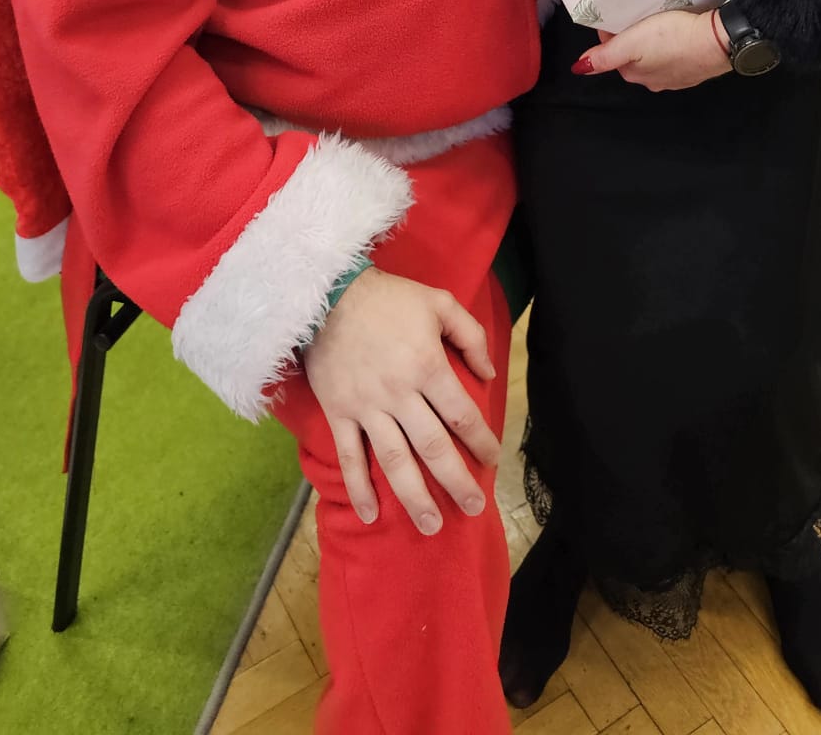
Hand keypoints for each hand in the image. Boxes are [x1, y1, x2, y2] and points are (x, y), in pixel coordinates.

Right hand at [301, 268, 499, 532]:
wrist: (328, 294)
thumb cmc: (389, 298)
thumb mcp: (439, 301)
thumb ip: (470, 335)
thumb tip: (488, 374)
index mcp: (427, 366)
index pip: (461, 414)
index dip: (480, 441)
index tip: (492, 460)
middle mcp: (399, 393)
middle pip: (432, 447)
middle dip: (455, 481)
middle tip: (474, 509)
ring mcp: (366, 407)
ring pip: (394, 461)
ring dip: (414, 497)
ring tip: (431, 526)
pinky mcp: (339, 413)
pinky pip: (349, 457)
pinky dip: (359, 488)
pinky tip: (371, 515)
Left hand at [574, 9, 730, 91]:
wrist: (718, 42)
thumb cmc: (673, 39)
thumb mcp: (632, 43)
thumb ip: (604, 56)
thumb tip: (578, 68)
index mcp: (634, 74)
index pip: (612, 53)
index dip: (610, 33)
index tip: (616, 15)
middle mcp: (652, 81)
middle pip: (632, 56)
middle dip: (630, 38)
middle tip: (636, 15)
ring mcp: (675, 78)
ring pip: (654, 57)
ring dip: (651, 42)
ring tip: (656, 21)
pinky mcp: (693, 70)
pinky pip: (675, 57)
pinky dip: (671, 46)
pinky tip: (677, 34)